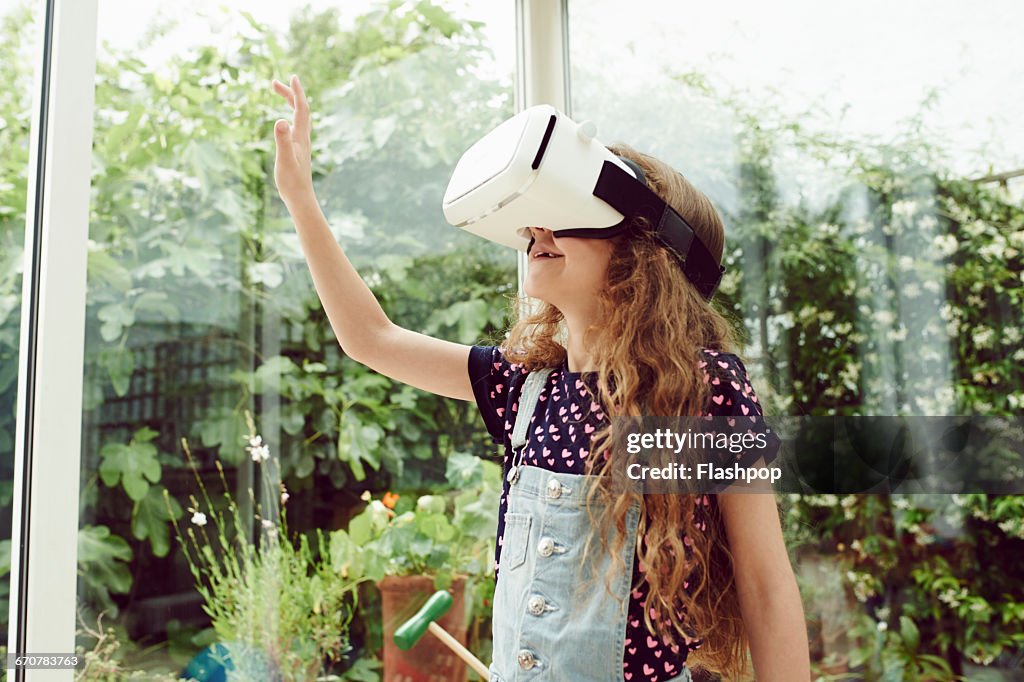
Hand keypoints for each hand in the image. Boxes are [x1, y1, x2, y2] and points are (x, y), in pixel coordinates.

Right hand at [271, 75, 314, 207]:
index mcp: (300, 136)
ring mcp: (301, 143)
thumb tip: (280, 120)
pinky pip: (296, 127)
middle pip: (300, 109)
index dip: (297, 92)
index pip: (301, 108)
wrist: (300, 197)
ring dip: (291, 102)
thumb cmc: (291, 181)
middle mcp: (303, 137)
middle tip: (274, 82)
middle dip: (290, 93)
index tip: (292, 76)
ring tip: (279, 92)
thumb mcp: (283, 159)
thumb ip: (282, 140)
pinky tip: (284, 120)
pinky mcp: (298, 150)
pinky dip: (291, 116)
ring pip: (299, 117)